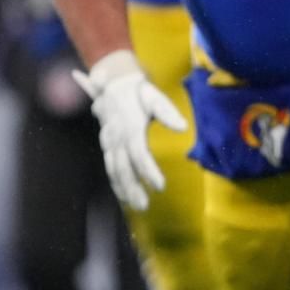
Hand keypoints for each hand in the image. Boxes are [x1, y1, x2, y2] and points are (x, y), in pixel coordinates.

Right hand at [73, 50, 186, 210]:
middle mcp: (116, 136)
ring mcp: (109, 142)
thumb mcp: (153, 96)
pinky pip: (110, 167)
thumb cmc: (138, 91)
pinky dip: (116, 183)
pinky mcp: (107, 146)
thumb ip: (167, 111)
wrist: (113, 83)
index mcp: (129, 125)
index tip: (160, 186)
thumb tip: (182, 127)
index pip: (139, 153)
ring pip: (114, 169)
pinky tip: (124, 197)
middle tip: (145, 206)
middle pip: (123, 166)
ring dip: (124, 189)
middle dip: (133, 187)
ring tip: (137, 206)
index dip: (148, 171)